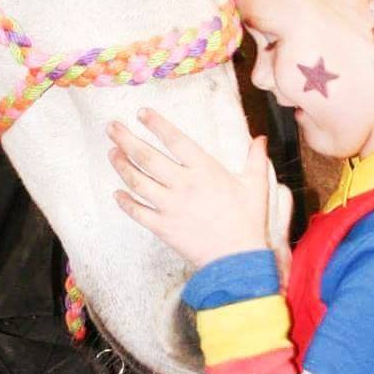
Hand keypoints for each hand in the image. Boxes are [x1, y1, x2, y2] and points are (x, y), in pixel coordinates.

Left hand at [109, 109, 272, 269]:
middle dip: (126, 139)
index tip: (141, 113)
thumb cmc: (248, 222)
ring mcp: (170, 206)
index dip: (156, 124)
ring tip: (112, 152)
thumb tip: (261, 139)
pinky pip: (137, 212)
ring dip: (121, 165)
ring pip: (137, 181)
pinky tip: (117, 193)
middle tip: (111, 127)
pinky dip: (125, 202)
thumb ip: (256, 160)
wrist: (237, 259)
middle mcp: (183, 184)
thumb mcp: (257, 186)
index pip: (175, 140)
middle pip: (147, 157)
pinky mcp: (163, 227)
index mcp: (204, 170)